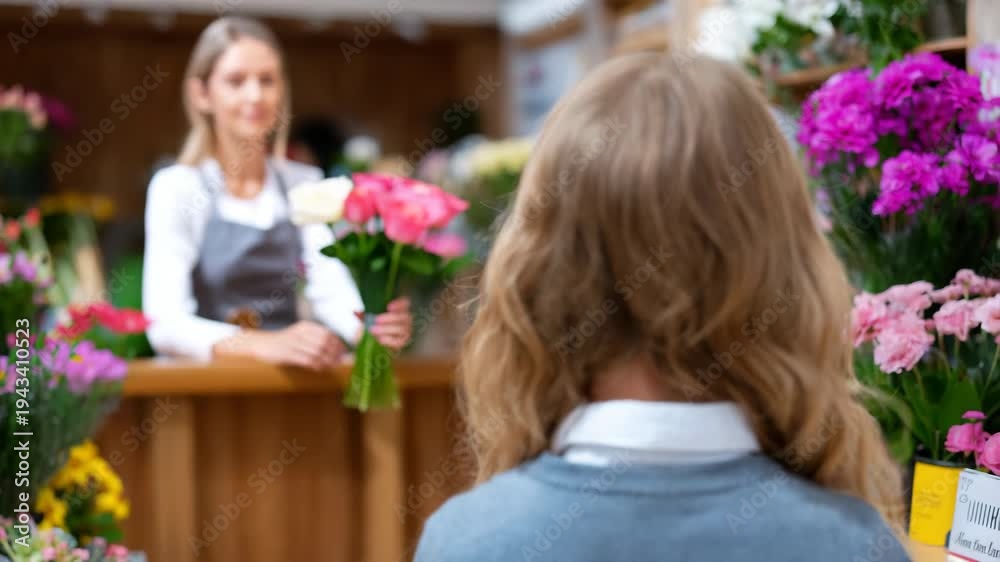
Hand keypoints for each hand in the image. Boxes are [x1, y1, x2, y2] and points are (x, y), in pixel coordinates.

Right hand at [214, 321, 345, 370]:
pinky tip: (320, 368)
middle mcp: (300, 332)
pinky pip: (307, 359)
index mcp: (305, 326)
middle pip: (324, 342)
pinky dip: (316, 365)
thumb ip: (315, 340)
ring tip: (332, 366)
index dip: (337, 343)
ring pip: (317, 351)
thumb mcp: (299, 336)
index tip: (343, 352)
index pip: (327, 333)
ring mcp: (293, 343)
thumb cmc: (283, 343)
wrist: (260, 345)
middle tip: (339, 361)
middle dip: (334, 353)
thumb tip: (336, 350)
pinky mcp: (287, 354)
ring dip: (327, 360)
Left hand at [361, 298, 412, 351]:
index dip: (399, 304)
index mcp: (400, 310)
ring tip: (373, 330)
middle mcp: (406, 320)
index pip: (405, 304)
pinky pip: (399, 342)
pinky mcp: (403, 343)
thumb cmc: (377, 326)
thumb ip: (364, 315)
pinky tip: (380, 339)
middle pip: (403, 317)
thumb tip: (355, 312)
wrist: (380, 342)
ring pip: (401, 329)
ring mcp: (406, 332)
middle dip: (389, 318)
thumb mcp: (370, 319)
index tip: (388, 306)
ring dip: (387, 329)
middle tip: (376, 320)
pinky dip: (390, 340)